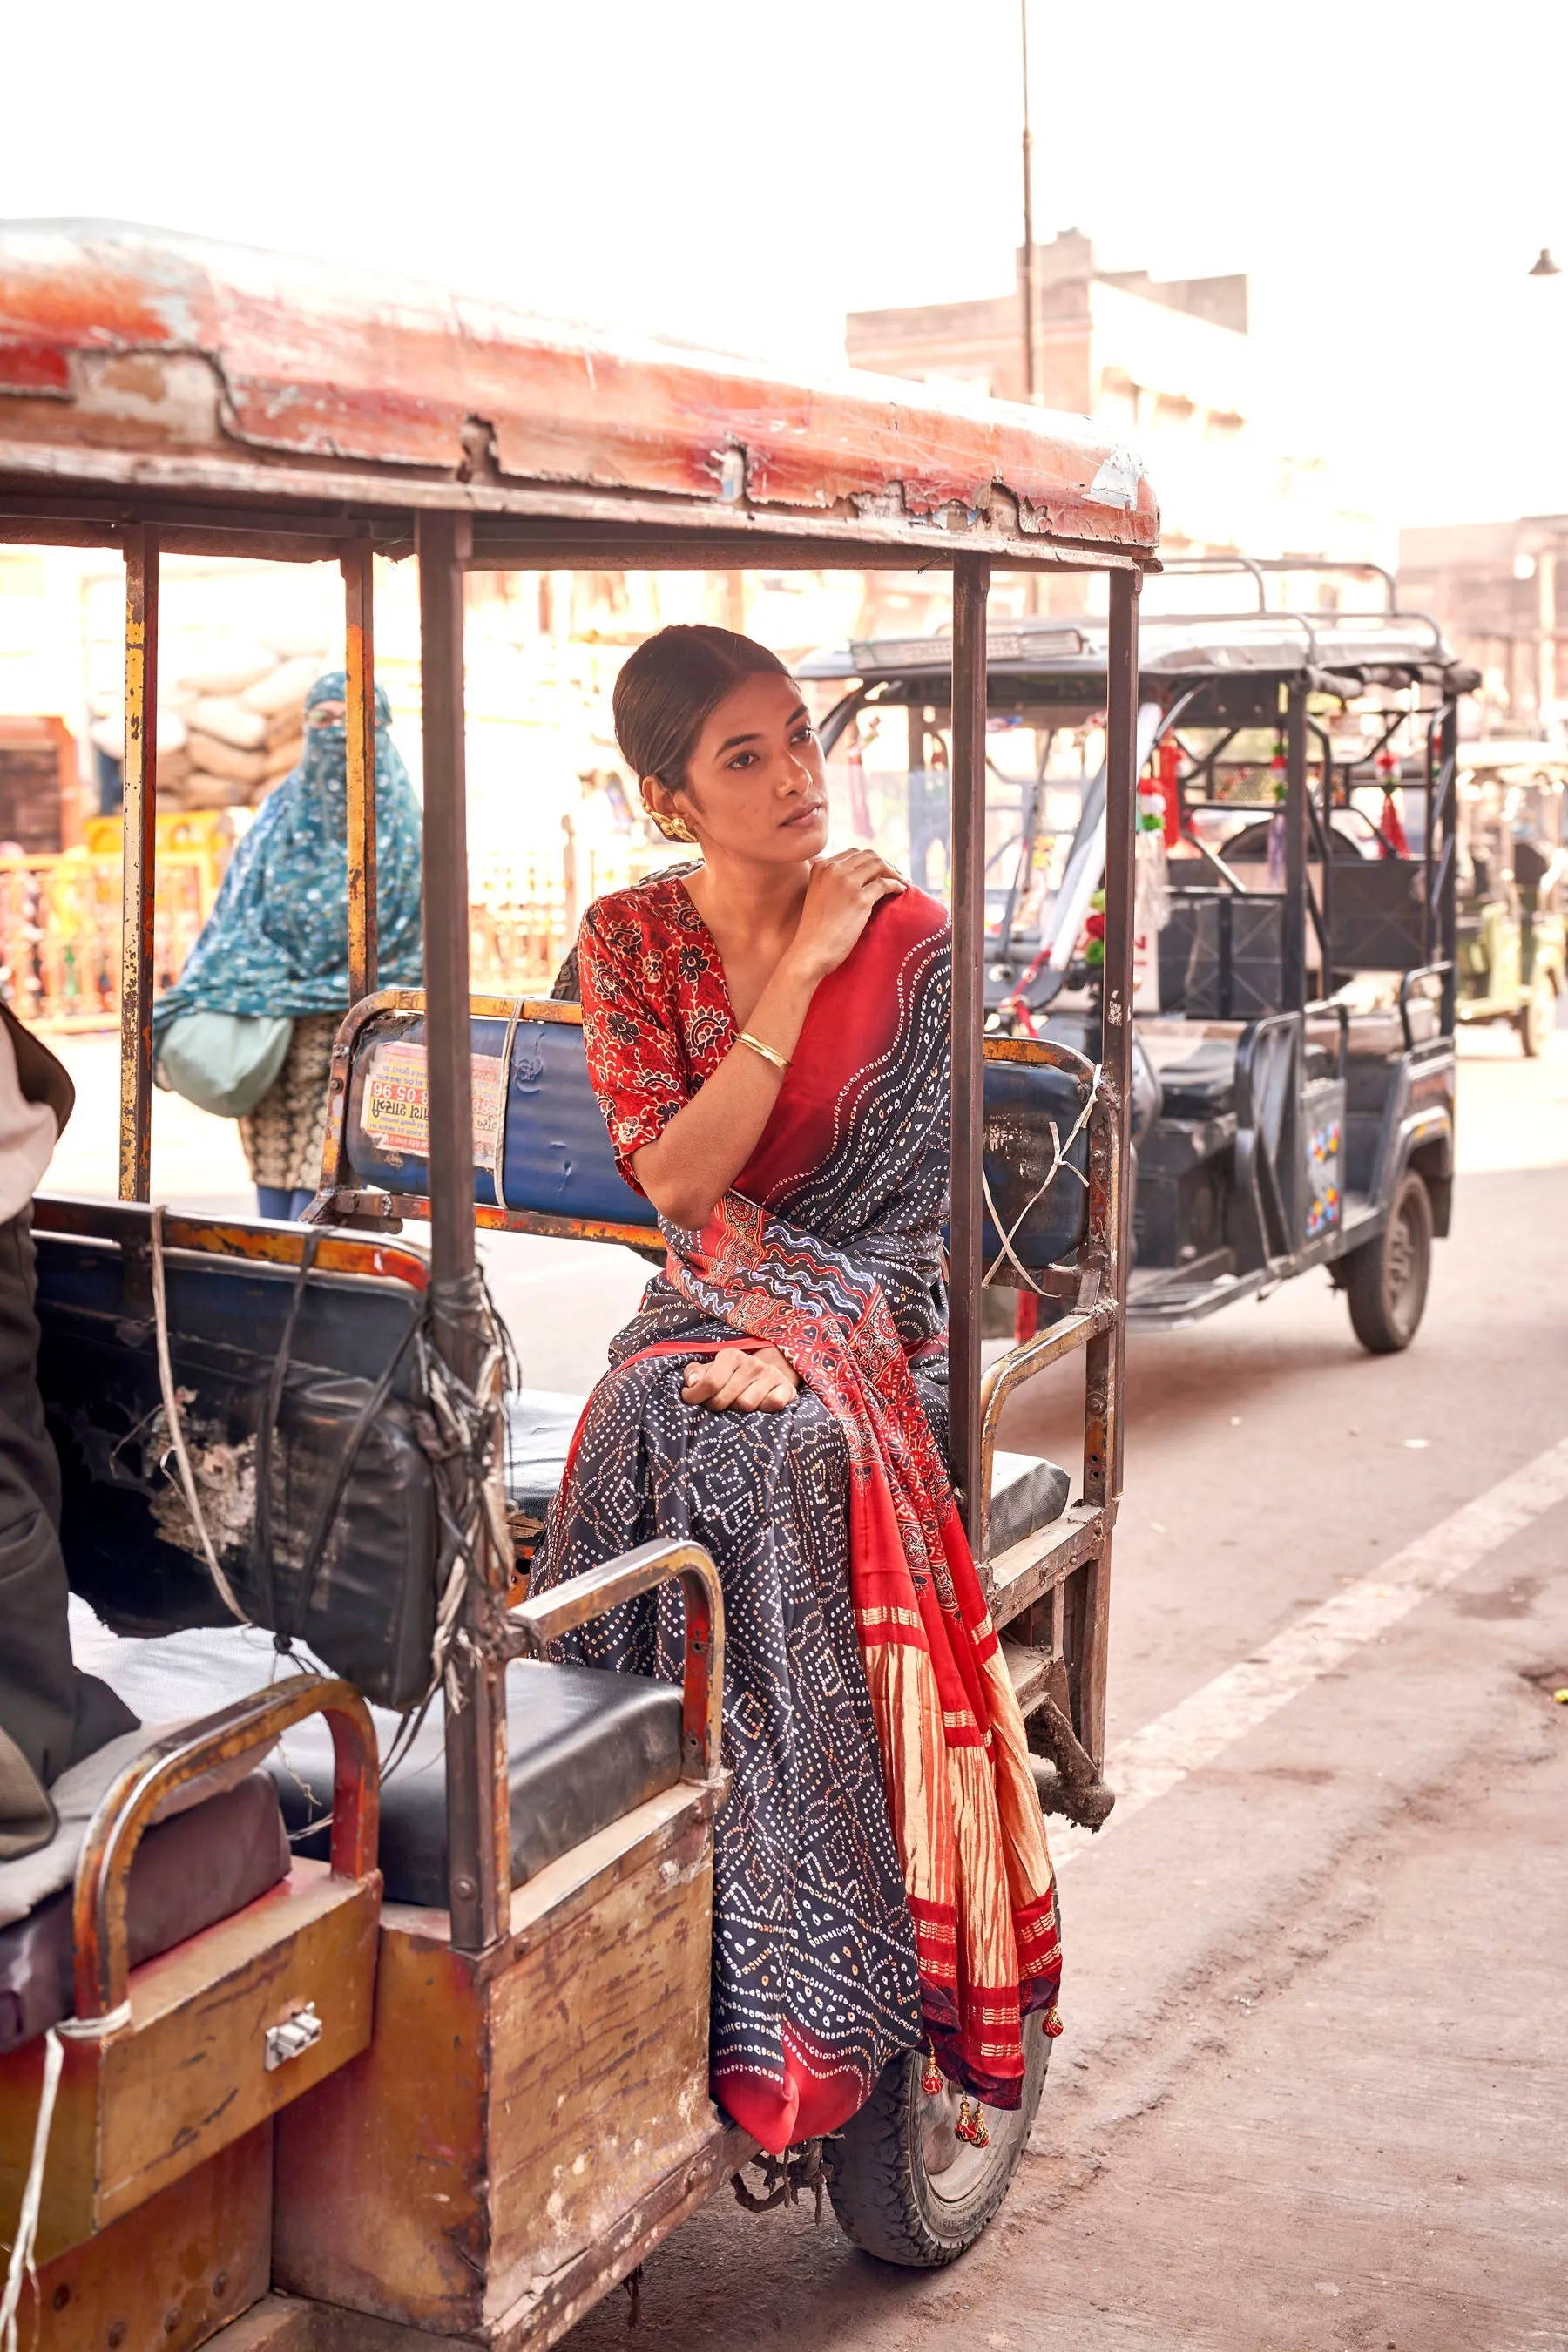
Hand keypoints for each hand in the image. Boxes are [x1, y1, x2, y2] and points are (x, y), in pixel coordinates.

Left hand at [681, 1345, 798, 1412]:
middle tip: (718, 1405)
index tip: (691, 1401)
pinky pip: (772, 1404)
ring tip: (738, 1405)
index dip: (695, 1397)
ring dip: (739, 1411)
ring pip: (746, 1404)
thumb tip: (691, 1384)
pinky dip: (764, 1410)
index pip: (710, 1382)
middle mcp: (752, 1363)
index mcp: (731, 1356)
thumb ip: (694, 1373)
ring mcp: (771, 1375)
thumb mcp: (711, 1370)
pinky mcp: (787, 1388)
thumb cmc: (732, 1376)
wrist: (769, 1372)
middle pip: (725, 1399)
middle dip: (716, 1407)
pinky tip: (759, 1407)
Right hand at [785, 849, 906, 984]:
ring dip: (895, 872)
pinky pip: (885, 884)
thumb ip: (833, 881)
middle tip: (897, 876)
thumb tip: (863, 878)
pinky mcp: (859, 899)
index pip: (853, 854)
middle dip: (886, 864)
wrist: (811, 950)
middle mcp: (833, 869)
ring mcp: (846, 883)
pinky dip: (897, 885)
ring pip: (879, 865)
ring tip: (903, 883)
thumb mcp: (819, 894)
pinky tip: (901, 891)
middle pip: (869, 855)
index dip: (871, 861)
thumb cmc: (815, 929)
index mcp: (821, 866)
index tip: (882, 871)